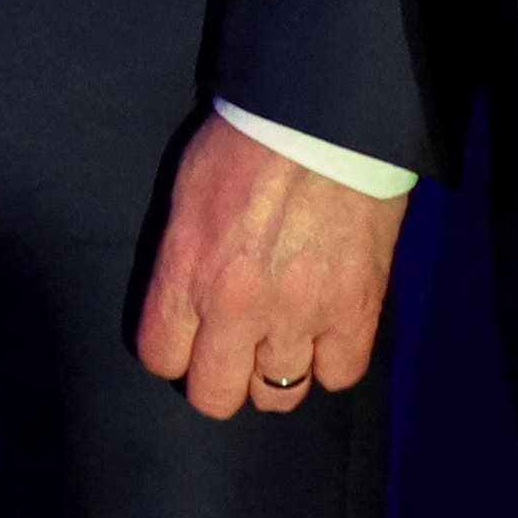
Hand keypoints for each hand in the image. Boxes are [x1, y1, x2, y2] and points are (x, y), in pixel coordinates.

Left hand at [135, 112, 407, 416]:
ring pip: (278, 396)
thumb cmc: (246, 143)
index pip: (161, 358)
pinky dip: (331, 360)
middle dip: (218, 378)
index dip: (173, 351)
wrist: (323, 121)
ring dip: (274, 372)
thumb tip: (184, 306)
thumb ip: (181, 262)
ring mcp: (300, 314)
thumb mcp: (187, 198)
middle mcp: (238, 306)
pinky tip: (325, 332)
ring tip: (281, 339)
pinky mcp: (356, 311)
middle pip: (214, 395)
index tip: (187, 338)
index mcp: (187, 272)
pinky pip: (339, 375)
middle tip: (233, 350)